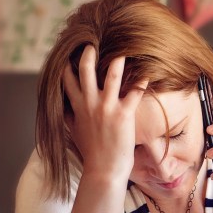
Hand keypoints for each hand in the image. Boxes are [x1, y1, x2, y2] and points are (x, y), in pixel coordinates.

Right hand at [63, 46, 146, 183]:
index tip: (72, 52)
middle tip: (93, 43)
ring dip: (117, 61)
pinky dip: (141, 82)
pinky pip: (134, 93)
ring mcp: (106, 108)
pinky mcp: (123, 115)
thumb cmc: (91, 152)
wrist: (103, 170)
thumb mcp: (75, 131)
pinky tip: (148, 73)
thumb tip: (64, 108)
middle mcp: (90, 103)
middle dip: (88, 54)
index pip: (68, 80)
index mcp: (77, 107)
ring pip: (111, 77)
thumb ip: (70, 116)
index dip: (69, 64)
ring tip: (123, 50)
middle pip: (86, 71)